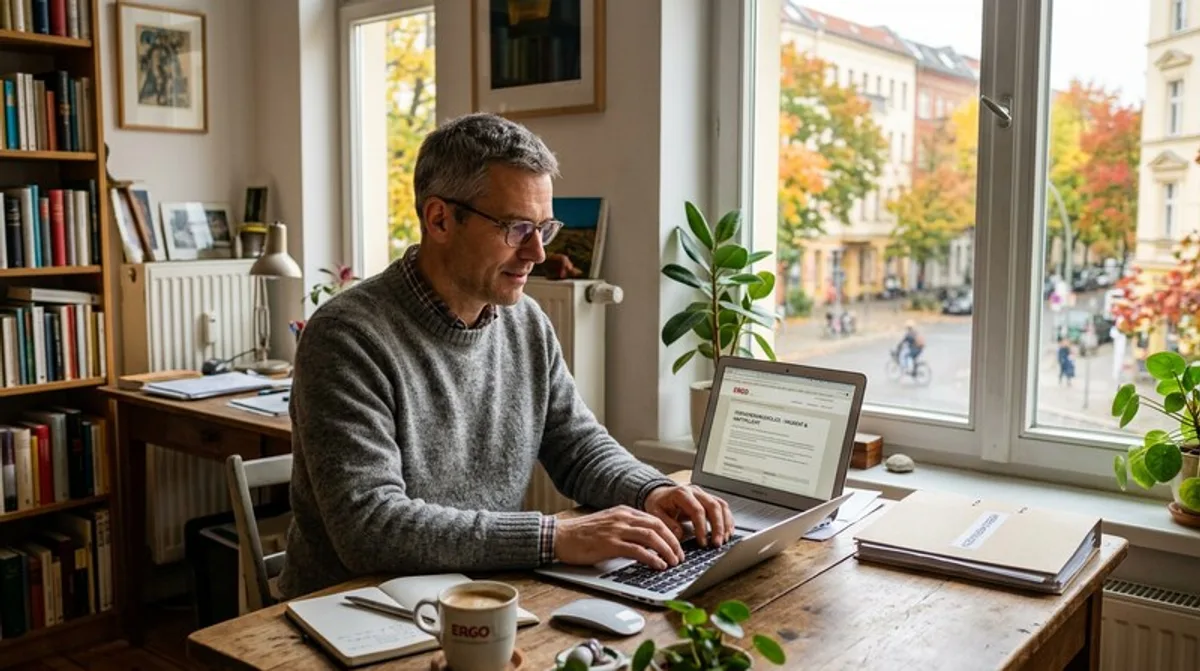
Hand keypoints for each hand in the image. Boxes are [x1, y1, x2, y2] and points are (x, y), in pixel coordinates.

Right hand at [554, 505, 684, 569]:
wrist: (560, 536)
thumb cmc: (582, 534)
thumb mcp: (608, 524)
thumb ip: (626, 529)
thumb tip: (646, 543)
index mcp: (624, 512)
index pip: (655, 519)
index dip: (670, 533)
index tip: (677, 546)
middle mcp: (623, 518)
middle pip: (658, 526)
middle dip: (673, 542)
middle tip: (680, 556)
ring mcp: (617, 530)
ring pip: (651, 536)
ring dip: (667, 550)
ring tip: (673, 562)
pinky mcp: (610, 544)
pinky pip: (638, 550)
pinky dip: (652, 558)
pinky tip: (658, 565)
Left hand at [643, 484, 734, 547]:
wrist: (659, 494)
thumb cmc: (658, 503)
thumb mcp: (655, 513)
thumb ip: (667, 524)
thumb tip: (680, 534)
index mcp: (682, 493)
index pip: (697, 510)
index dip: (702, 528)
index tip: (702, 542)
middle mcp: (695, 491)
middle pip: (713, 506)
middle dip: (718, 527)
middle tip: (717, 543)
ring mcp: (703, 494)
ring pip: (721, 505)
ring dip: (725, 524)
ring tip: (724, 540)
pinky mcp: (708, 498)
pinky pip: (722, 507)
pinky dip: (727, 519)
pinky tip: (728, 532)